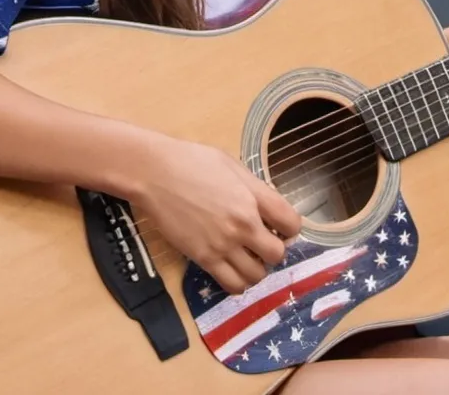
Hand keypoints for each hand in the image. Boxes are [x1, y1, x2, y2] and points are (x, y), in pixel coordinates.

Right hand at [136, 139, 301, 294]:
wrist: (156, 174)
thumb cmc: (194, 161)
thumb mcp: (234, 166)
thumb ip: (255, 189)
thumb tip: (270, 208)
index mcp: (253, 197)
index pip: (292, 223)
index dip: (290, 227)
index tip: (280, 226)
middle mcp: (243, 224)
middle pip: (278, 254)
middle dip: (275, 249)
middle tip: (262, 242)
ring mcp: (223, 245)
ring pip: (257, 275)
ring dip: (257, 268)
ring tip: (247, 256)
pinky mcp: (203, 259)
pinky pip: (232, 285)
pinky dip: (238, 282)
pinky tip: (233, 268)